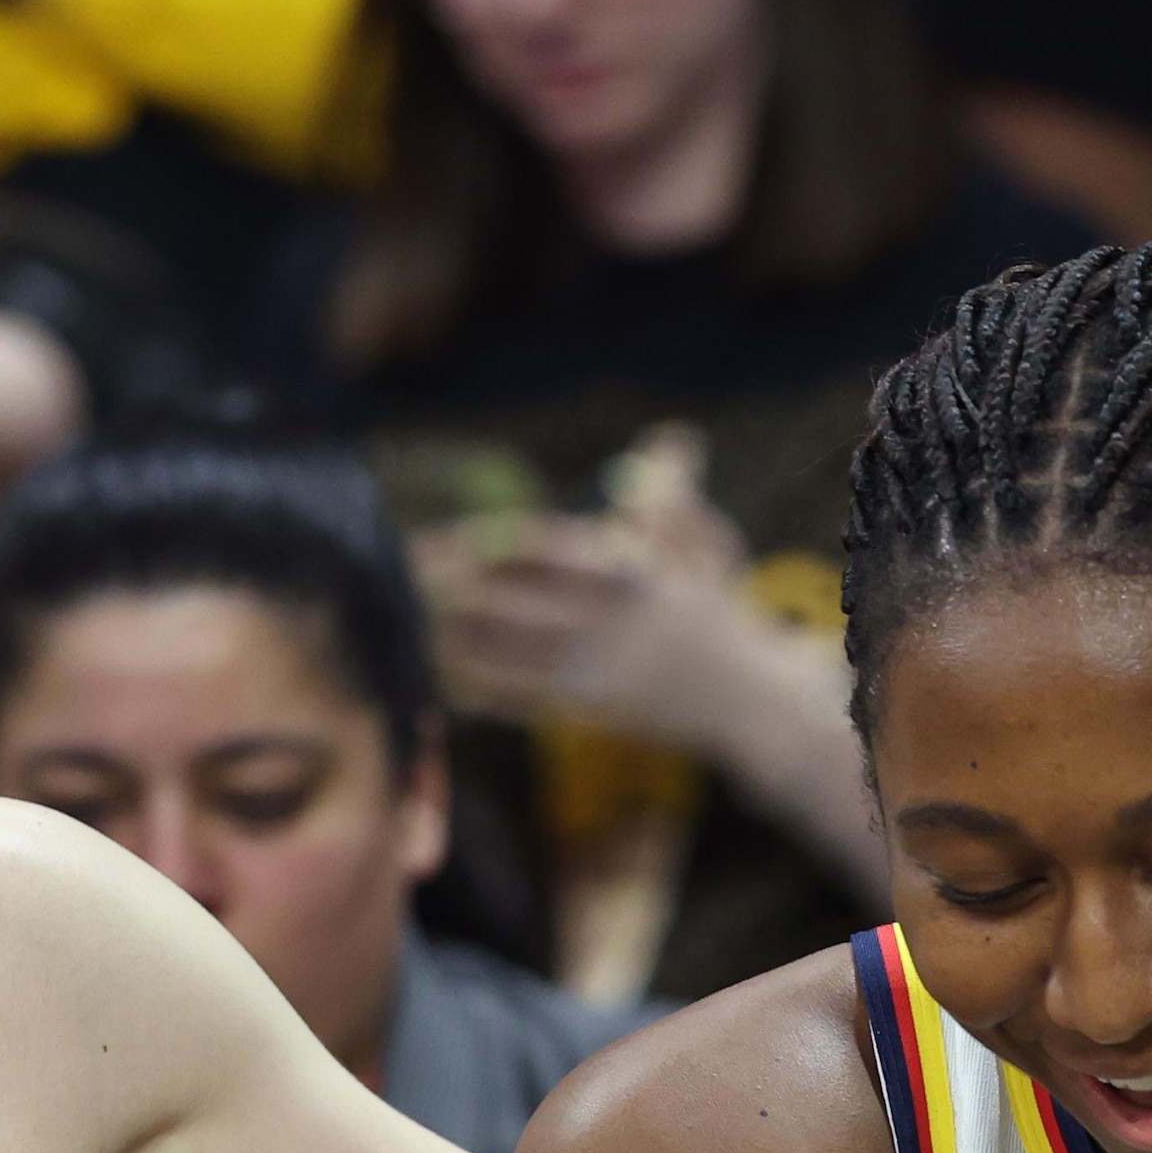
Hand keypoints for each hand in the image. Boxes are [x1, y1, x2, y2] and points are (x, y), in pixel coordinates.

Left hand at [420, 512, 815, 751]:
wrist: (752, 704)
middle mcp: (610, 627)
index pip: (543, 552)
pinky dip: (480, 688)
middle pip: (513, 604)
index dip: (484, 544)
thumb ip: (676, 500)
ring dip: (452, 640)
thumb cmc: (719, 614)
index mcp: (634, 576)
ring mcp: (598, 674)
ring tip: (405, 622)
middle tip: (399, 578)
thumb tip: (674, 439)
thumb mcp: (709, 549)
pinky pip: (521, 699)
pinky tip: (439, 674)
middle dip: (451, 590)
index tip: (439, 539)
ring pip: (507, 655)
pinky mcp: (590, 714)